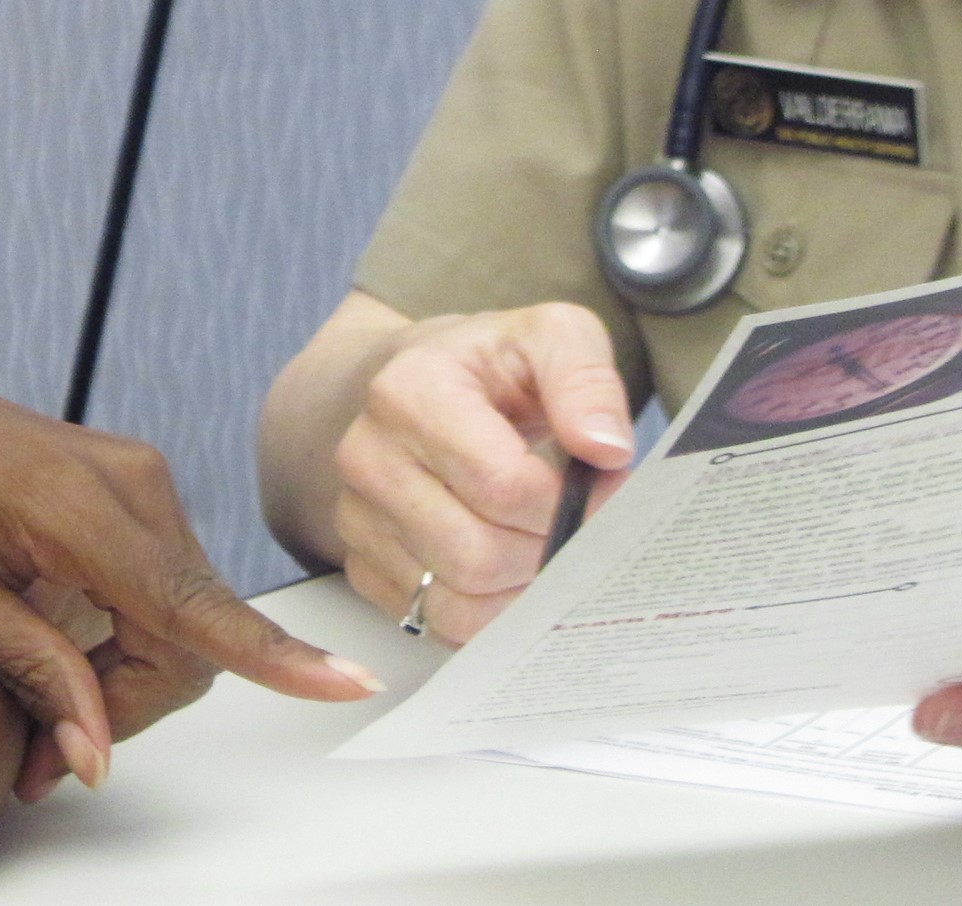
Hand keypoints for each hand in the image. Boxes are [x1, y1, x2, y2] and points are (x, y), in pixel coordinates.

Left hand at [0, 363, 382, 800]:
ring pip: (181, 617)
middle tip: (35, 758)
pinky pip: (162, 583)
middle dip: (125, 708)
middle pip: (187, 638)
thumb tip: (95, 750)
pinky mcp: (129, 481)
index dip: (272, 658)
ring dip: (124, 678)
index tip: (344, 684)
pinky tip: (59, 659)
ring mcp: (133, 473)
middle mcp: (124, 479)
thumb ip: (25, 665)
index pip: (190, 604)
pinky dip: (124, 635)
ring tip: (34, 718)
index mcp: (70, 504)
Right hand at [330, 303, 636, 644]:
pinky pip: (437, 624)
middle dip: (546, 549)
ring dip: (520, 587)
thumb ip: (585, 378)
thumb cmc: (490, 366)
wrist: (420, 382)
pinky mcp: (362, 566)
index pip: (502, 485)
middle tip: (577, 520)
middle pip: (476, 554)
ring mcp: (356, 518)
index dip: (569, 501)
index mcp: (408, 391)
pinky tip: (511, 567)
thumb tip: (605, 448)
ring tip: (545, 541)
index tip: (603, 487)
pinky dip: (489, 612)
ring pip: (455, 602)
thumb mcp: (549, 336)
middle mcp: (367, 457)